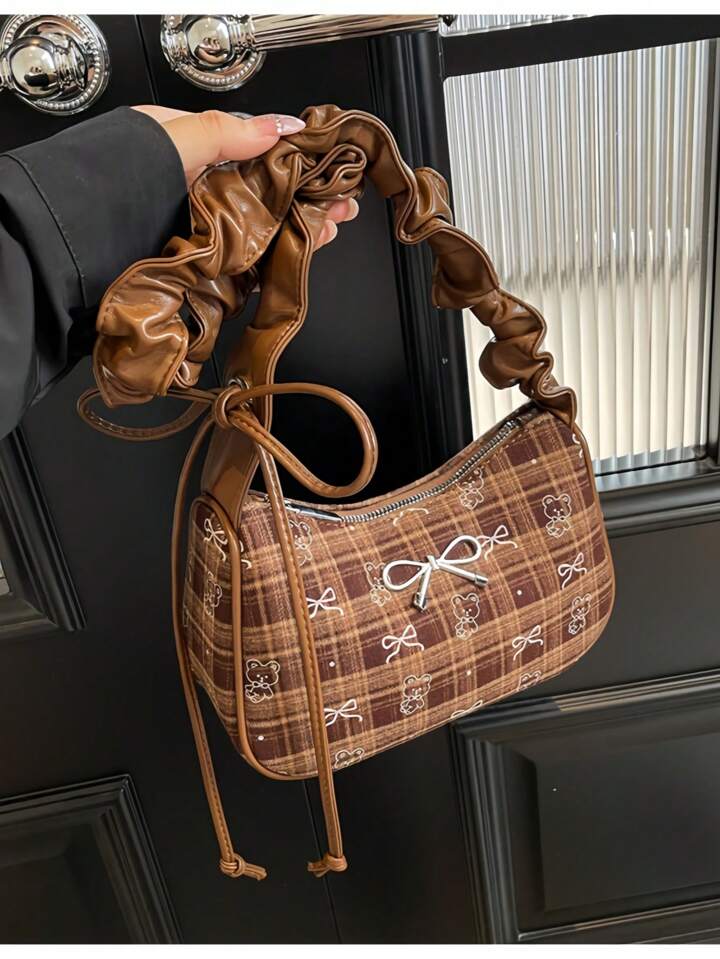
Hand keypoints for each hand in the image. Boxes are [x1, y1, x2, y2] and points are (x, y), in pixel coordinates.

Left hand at [131, 106, 357, 248]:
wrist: (83, 244)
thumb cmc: (118, 181)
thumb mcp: (176, 138)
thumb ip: (227, 132)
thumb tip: (282, 125)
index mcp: (187, 151)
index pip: (252, 153)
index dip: (293, 162)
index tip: (325, 171)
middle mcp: (195, 192)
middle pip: (263, 196)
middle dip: (305, 202)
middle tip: (341, 209)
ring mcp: (200, 231)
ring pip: (259, 231)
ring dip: (297, 232)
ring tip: (330, 231)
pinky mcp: (199, 268)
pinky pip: (242, 265)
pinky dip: (272, 264)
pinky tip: (298, 259)